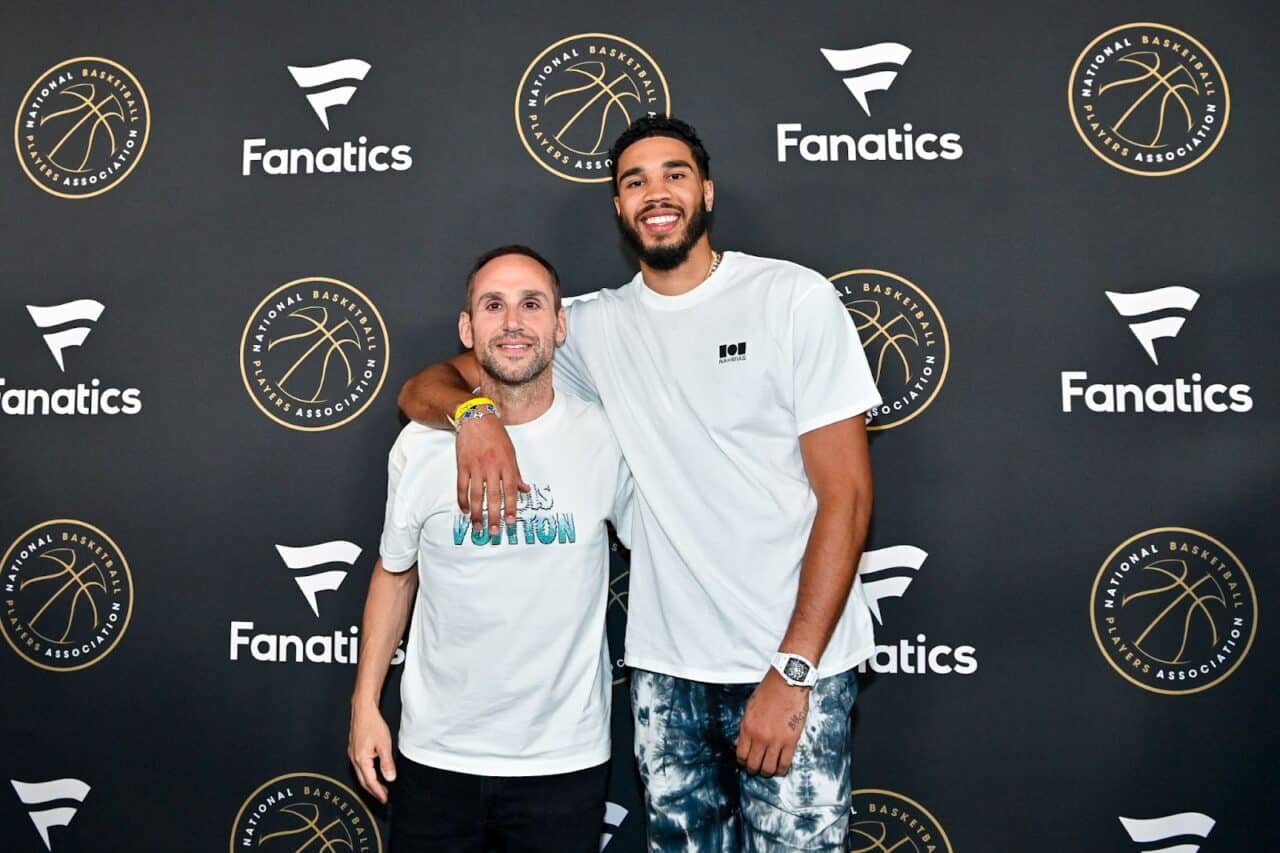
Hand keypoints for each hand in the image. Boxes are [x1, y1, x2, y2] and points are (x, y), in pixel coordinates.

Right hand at [348, 704, 395, 803]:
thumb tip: (390, 778)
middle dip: (373, 791)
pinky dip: (367, 774)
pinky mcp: (354, 750)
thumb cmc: (372, 724)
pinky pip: (360, 767)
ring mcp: (353, 754)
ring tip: (381, 787)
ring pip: (361, 774)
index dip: (378, 792)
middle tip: (383, 797)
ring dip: (370, 783)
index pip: (370, 781)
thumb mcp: (384, 744)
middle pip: (363, 781)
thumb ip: (387, 763)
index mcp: (361, 759)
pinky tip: (374, 773)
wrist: (363, 710)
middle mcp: (354, 758)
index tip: (384, 799)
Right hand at [455, 414, 528, 534]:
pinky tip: (465, 510)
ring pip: (476, 494)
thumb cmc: (496, 435)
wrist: (476, 417)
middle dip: (494, 516)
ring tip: (478, 527)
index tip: (511, 522)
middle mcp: (492, 467)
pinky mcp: (462, 465)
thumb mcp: (512, 452)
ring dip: (477, 513)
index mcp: (507, 464)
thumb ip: (516, 473)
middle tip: (495, 532)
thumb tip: (525, 490)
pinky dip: (463, 499)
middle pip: (493, 496)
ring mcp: (476, 466)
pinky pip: (462, 486)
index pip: (510, 491)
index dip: (511, 508)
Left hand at [735, 668, 808, 776]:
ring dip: (768, 772)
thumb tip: (739, 743)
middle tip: (758, 768)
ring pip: (768, 768)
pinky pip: (785, 763)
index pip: (741, 755)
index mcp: (747, 727)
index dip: (743, 763)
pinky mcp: (791, 741)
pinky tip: (781, 767)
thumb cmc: (768, 691)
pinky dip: (782, 770)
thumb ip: (744, 728)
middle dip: (754, 770)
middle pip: (753, 765)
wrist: (787, 682)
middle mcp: (760, 737)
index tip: (746, 762)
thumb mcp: (749, 708)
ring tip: (769, 769)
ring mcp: (776, 740)